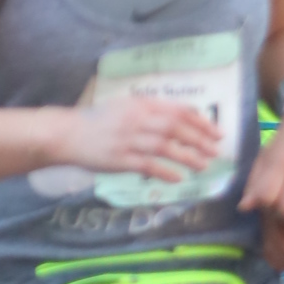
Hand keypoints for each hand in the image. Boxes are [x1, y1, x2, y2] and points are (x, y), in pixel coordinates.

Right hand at [57, 95, 227, 180]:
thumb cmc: (98, 121)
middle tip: (216, 150)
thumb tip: (180, 118)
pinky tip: (179, 179)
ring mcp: (128, 140)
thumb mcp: (125, 107)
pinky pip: (148, 166)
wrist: (67, 134)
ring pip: (165, 147)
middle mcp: (137, 120)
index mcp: (141, 105)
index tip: (217, 132)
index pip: (178, 111)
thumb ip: (150, 111)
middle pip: (176, 128)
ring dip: (188, 157)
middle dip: (200, 140)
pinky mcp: (120, 159)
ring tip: (204, 166)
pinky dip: (166, 172)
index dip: (201, 122)